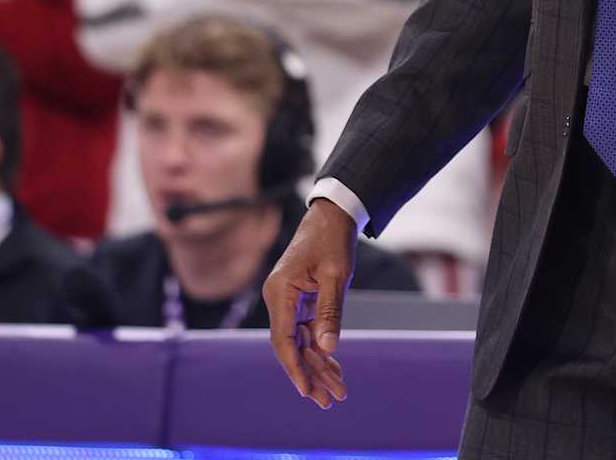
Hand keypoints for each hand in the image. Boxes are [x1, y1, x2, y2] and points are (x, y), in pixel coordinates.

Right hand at [263, 198, 356, 408]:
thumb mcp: (337, 276)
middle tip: (331, 401)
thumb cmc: (333, 240)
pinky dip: (320, 349)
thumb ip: (330, 312)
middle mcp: (278, 299)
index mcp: (280, 292)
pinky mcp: (298, 300)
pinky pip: (306, 331)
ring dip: (318, 366)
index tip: (307, 392)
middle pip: (291, 347)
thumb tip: (327, 348)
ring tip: (337, 392)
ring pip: (300, 342)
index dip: (295, 368)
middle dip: (311, 375)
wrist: (333, 215)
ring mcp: (287, 300)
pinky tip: (333, 368)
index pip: (283, 340)